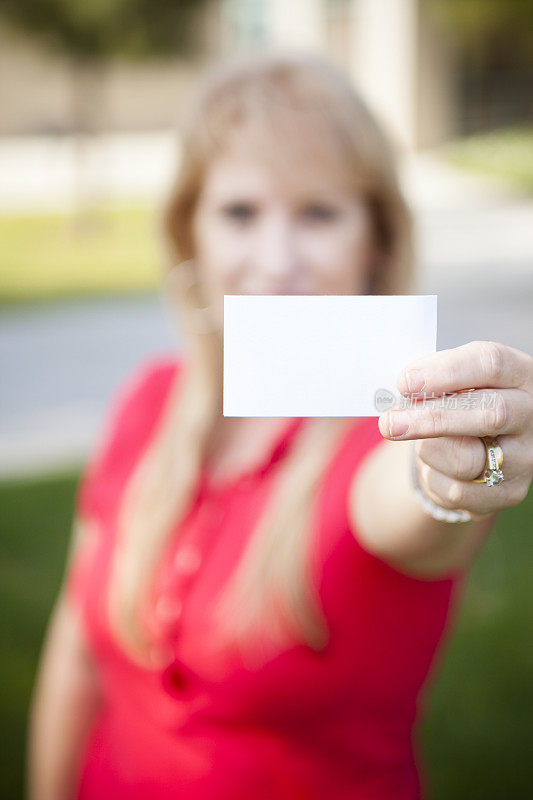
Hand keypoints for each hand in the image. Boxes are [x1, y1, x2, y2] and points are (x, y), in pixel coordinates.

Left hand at [378, 340, 532, 520]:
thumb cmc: (460, 401)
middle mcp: (532, 415)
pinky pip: (459, 491)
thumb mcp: (452, 382)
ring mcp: (525, 457)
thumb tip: (404, 389)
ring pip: (467, 458)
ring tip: (418, 441)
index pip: (491, 363)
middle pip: (490, 413)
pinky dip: (433, 477)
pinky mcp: (510, 492)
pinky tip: (433, 465)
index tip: (406, 382)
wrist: (478, 446)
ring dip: (428, 450)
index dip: (447, 371)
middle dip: (432, 418)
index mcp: (520, 374)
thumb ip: (434, 381)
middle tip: (389, 423)